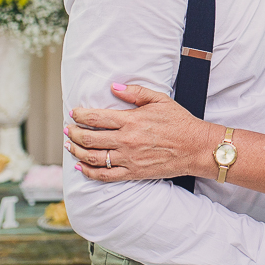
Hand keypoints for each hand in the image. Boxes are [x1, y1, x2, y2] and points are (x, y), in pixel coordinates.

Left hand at [65, 84, 214, 181]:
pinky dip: (89, 172)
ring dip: (77, 151)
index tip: (74, 113)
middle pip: (89, 138)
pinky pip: (105, 176)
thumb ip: (135, 93)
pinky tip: (81, 167)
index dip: (80, 115)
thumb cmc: (179, 122)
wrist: (196, 148)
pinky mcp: (133, 173)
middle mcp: (126, 140)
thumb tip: (114, 88)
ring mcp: (128, 159)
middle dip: (73, 133)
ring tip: (70, 146)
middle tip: (68, 129)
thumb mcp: (160, 100)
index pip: (96, 117)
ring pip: (93, 157)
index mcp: (131, 120)